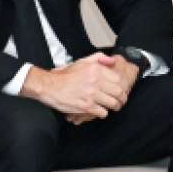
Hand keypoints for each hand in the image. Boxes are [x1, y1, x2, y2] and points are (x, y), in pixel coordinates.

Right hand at [23, 53, 137, 117]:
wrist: (50, 86)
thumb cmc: (66, 75)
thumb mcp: (83, 61)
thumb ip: (99, 58)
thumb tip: (113, 61)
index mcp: (96, 70)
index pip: (118, 79)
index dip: (121, 86)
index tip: (121, 90)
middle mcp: (96, 81)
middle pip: (118, 92)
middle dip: (122, 98)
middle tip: (121, 101)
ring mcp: (92, 94)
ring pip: (113, 103)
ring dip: (115, 106)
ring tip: (113, 107)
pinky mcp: (86, 106)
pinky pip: (102, 112)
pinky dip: (103, 113)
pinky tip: (100, 111)